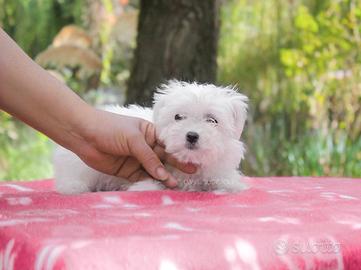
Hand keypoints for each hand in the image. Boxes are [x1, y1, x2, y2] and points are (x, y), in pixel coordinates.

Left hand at [73, 109, 195, 186]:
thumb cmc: (110, 128)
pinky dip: (150, 182)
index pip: (168, 143)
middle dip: (177, 164)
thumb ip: (148, 157)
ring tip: (176, 184)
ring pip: (154, 169)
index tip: (193, 158)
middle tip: (192, 171)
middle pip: (164, 157)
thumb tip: (163, 174)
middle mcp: (145, 146)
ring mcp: (137, 159)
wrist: (84, 134)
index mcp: (150, 133)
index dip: (179, 151)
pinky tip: (160, 186)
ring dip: (164, 176)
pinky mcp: (127, 171)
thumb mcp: (133, 139)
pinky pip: (142, 177)